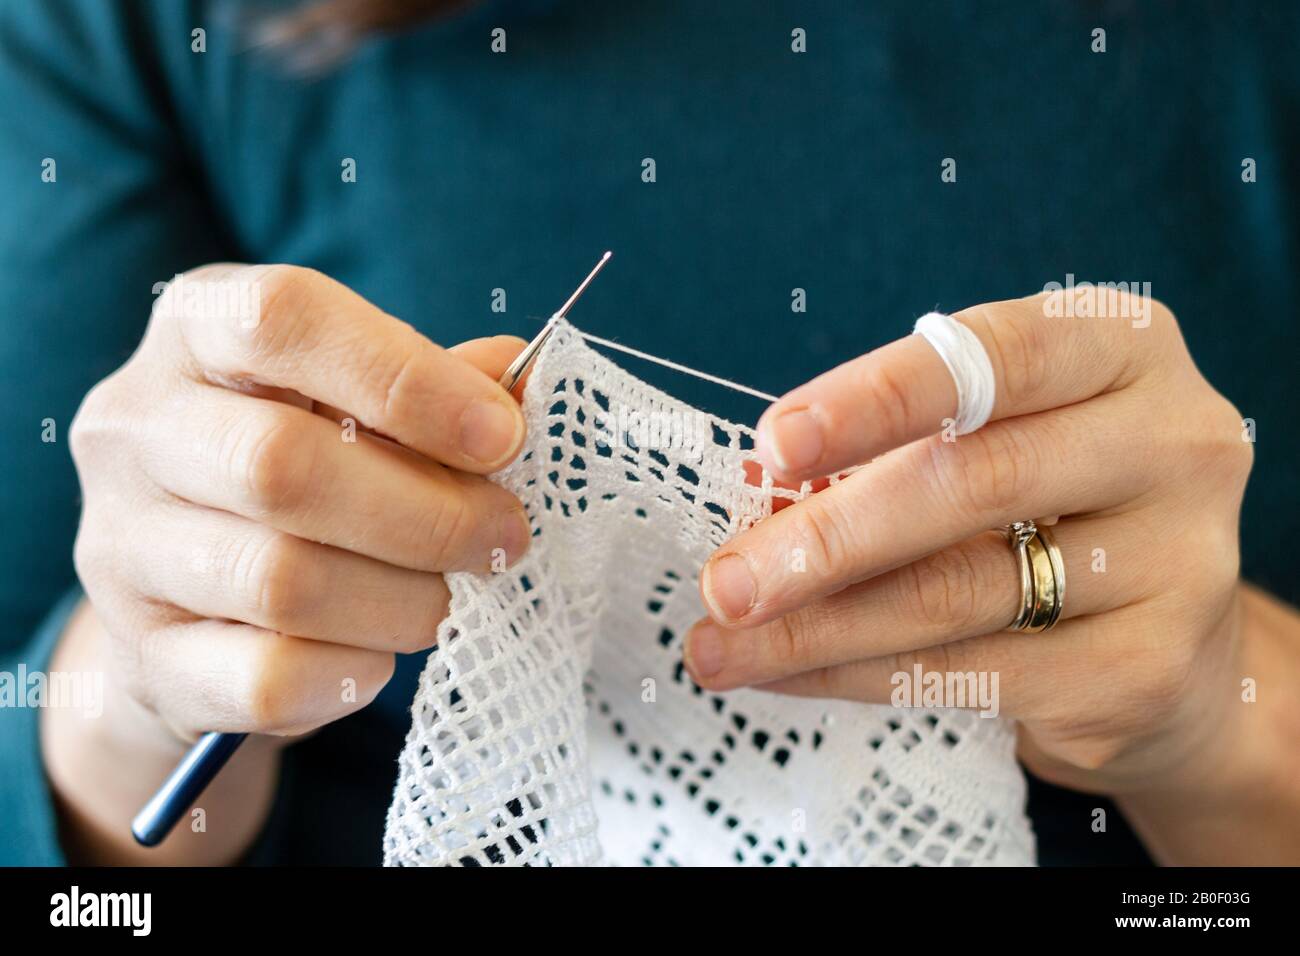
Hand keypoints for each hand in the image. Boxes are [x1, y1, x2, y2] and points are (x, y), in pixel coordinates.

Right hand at [46, 264, 528, 861]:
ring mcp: (121, 546)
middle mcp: (135, 427)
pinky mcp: (144, 657)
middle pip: (282, 464)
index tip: (502, 436)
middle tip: (505, 536)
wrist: (194, 599)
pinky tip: (379, 659)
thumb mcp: (362, 400)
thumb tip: (524, 376)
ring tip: (446, 600)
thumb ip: (442, 385)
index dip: (408, 377)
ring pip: (280, 580)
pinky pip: (263, 677)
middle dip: (428, 512)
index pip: (284, 318)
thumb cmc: (305, 466)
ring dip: (401, 599)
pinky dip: (349, 674)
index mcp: (194, 328)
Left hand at [685, 290, 1278, 858]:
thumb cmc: (1044, 508)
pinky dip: (858, 677)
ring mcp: (1177, 561)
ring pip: (960, 593)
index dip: (878, 397)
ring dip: (817, 626)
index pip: (996, 355)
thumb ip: (890, 449)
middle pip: (975, 483)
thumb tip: (755, 487)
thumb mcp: (990, 441)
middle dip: (827, 538)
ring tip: (721, 645)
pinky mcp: (1149, 668)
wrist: (1167, 645)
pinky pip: (974, 676)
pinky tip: (787, 676)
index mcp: (1121, 348)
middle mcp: (1172, 441)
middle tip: (724, 582)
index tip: (775, 443)